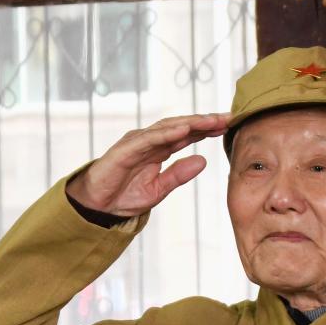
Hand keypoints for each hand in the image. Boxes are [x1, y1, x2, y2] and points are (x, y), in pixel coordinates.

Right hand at [66, 112, 230, 216]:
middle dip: (204, 121)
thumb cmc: (124, 196)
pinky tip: (184, 129)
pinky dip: (167, 133)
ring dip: (190, 123)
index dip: (207, 129)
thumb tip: (203, 162)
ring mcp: (137, 143)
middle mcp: (149, 141)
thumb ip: (179, 175)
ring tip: (211, 120)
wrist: (97, 207)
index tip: (229, 125)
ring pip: (167, 128)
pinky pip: (149, 139)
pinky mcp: (125, 150)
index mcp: (159, 150)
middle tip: (227, 117)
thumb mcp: (159, 189)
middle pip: (181, 126)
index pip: (187, 135)